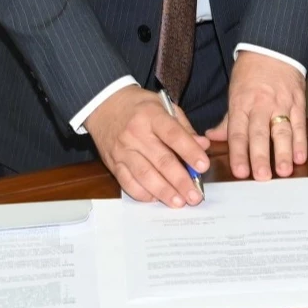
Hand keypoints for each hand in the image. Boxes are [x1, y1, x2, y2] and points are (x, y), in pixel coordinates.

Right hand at [86, 85, 210, 207]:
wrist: (104, 106)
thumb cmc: (139, 106)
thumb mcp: (164, 105)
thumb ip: (184, 127)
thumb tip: (203, 146)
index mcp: (151, 115)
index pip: (173, 135)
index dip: (189, 151)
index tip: (203, 166)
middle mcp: (136, 134)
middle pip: (161, 160)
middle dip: (180, 180)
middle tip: (195, 196)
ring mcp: (123, 151)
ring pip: (145, 175)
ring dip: (164, 192)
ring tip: (179, 202)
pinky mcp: (113, 164)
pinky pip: (128, 183)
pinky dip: (143, 194)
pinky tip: (156, 199)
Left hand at [205, 51, 306, 180]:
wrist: (272, 49)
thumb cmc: (251, 73)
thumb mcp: (234, 93)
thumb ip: (227, 121)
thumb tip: (211, 139)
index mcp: (241, 103)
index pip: (238, 131)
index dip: (239, 152)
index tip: (240, 171)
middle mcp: (261, 104)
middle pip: (260, 133)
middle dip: (261, 155)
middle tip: (261, 176)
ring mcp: (281, 103)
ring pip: (282, 130)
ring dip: (283, 152)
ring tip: (284, 170)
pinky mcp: (298, 102)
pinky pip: (299, 124)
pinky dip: (300, 141)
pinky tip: (300, 156)